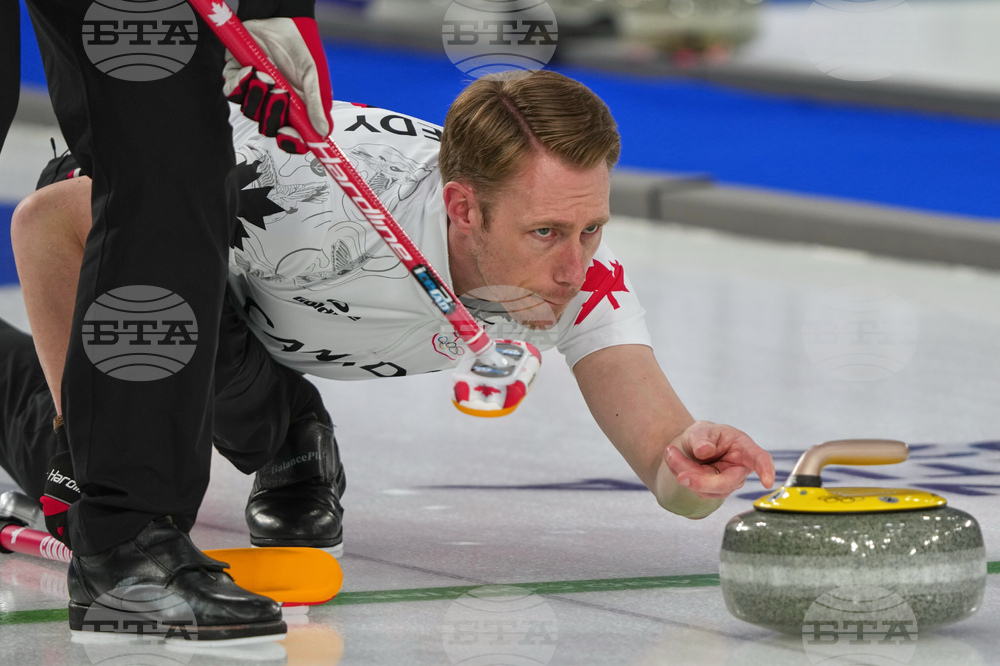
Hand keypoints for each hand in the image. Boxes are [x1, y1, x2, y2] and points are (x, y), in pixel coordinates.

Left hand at [224, 17, 332, 153]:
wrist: (277, 19)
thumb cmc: (297, 47)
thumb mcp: (311, 76)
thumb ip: (315, 104)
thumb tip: (323, 131)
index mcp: (294, 107)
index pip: (292, 134)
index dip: (291, 141)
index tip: (295, 137)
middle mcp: (273, 104)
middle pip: (269, 127)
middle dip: (274, 115)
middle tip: (282, 95)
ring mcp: (254, 93)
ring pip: (250, 112)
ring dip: (258, 97)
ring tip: (267, 76)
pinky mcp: (235, 78)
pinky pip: (232, 93)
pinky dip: (241, 83)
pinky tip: (251, 70)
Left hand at [663, 421, 774, 499]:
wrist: (691, 447)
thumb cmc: (704, 436)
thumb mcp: (700, 430)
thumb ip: (702, 439)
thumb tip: (705, 451)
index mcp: (743, 448)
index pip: (759, 459)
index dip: (765, 470)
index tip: (768, 482)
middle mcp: (738, 469)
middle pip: (725, 483)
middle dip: (700, 480)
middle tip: (678, 473)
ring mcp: (727, 483)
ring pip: (706, 488)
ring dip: (684, 471)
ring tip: (671, 452)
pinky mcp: (713, 492)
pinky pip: (696, 489)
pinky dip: (680, 474)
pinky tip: (674, 460)